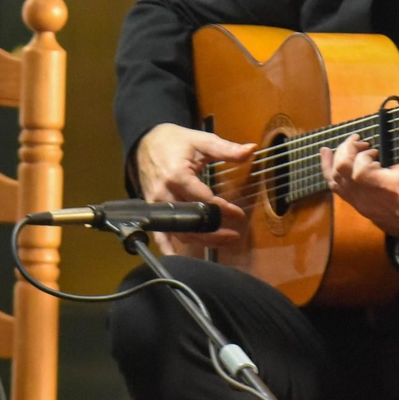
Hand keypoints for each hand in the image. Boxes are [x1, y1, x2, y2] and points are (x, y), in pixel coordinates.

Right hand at [133, 123, 253, 252]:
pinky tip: (176, 258)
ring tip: (222, 241)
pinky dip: (167, 247)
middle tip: (234, 235)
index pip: (205, 200)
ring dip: (200, 240)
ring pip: (179, 230)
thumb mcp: (203, 141)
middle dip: (214, 232)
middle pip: (192, 221)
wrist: (146, 141)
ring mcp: (157, 204)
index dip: (223, 209)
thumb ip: (227, 149)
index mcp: (178, 175)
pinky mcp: (152, 210)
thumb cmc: (175, 142)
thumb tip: (251, 149)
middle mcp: (165, 193)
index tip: (239, 215)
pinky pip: (159, 233)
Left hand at [320, 136, 398, 243]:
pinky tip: (328, 155)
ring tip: (348, 144)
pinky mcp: (359, 206)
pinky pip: (336, 188)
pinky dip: (328, 169)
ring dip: (337, 157)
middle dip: (347, 150)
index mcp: (393, 187)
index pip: (360, 172)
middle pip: (342, 172)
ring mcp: (363, 204)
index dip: (362, 156)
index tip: (375, 148)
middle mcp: (373, 198)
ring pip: (334, 179)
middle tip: (361, 142)